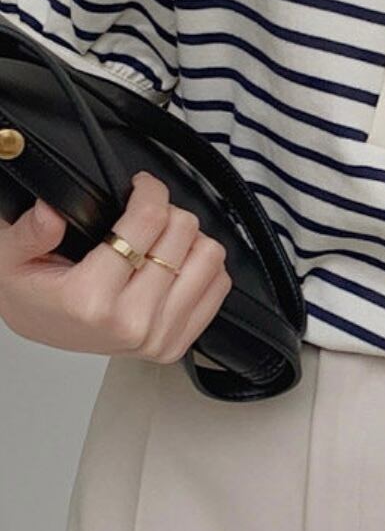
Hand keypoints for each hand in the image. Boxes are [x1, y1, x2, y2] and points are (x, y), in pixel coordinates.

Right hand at [0, 171, 231, 363]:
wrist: (45, 331)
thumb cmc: (33, 294)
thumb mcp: (11, 257)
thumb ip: (30, 231)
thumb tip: (51, 210)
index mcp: (91, 297)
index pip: (147, 222)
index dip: (150, 191)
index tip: (142, 186)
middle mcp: (131, 321)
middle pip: (184, 235)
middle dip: (167, 212)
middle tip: (148, 214)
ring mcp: (159, 336)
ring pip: (210, 259)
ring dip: (190, 240)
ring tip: (163, 239)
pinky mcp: (178, 344)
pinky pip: (219, 288)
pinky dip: (204, 267)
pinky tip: (177, 262)